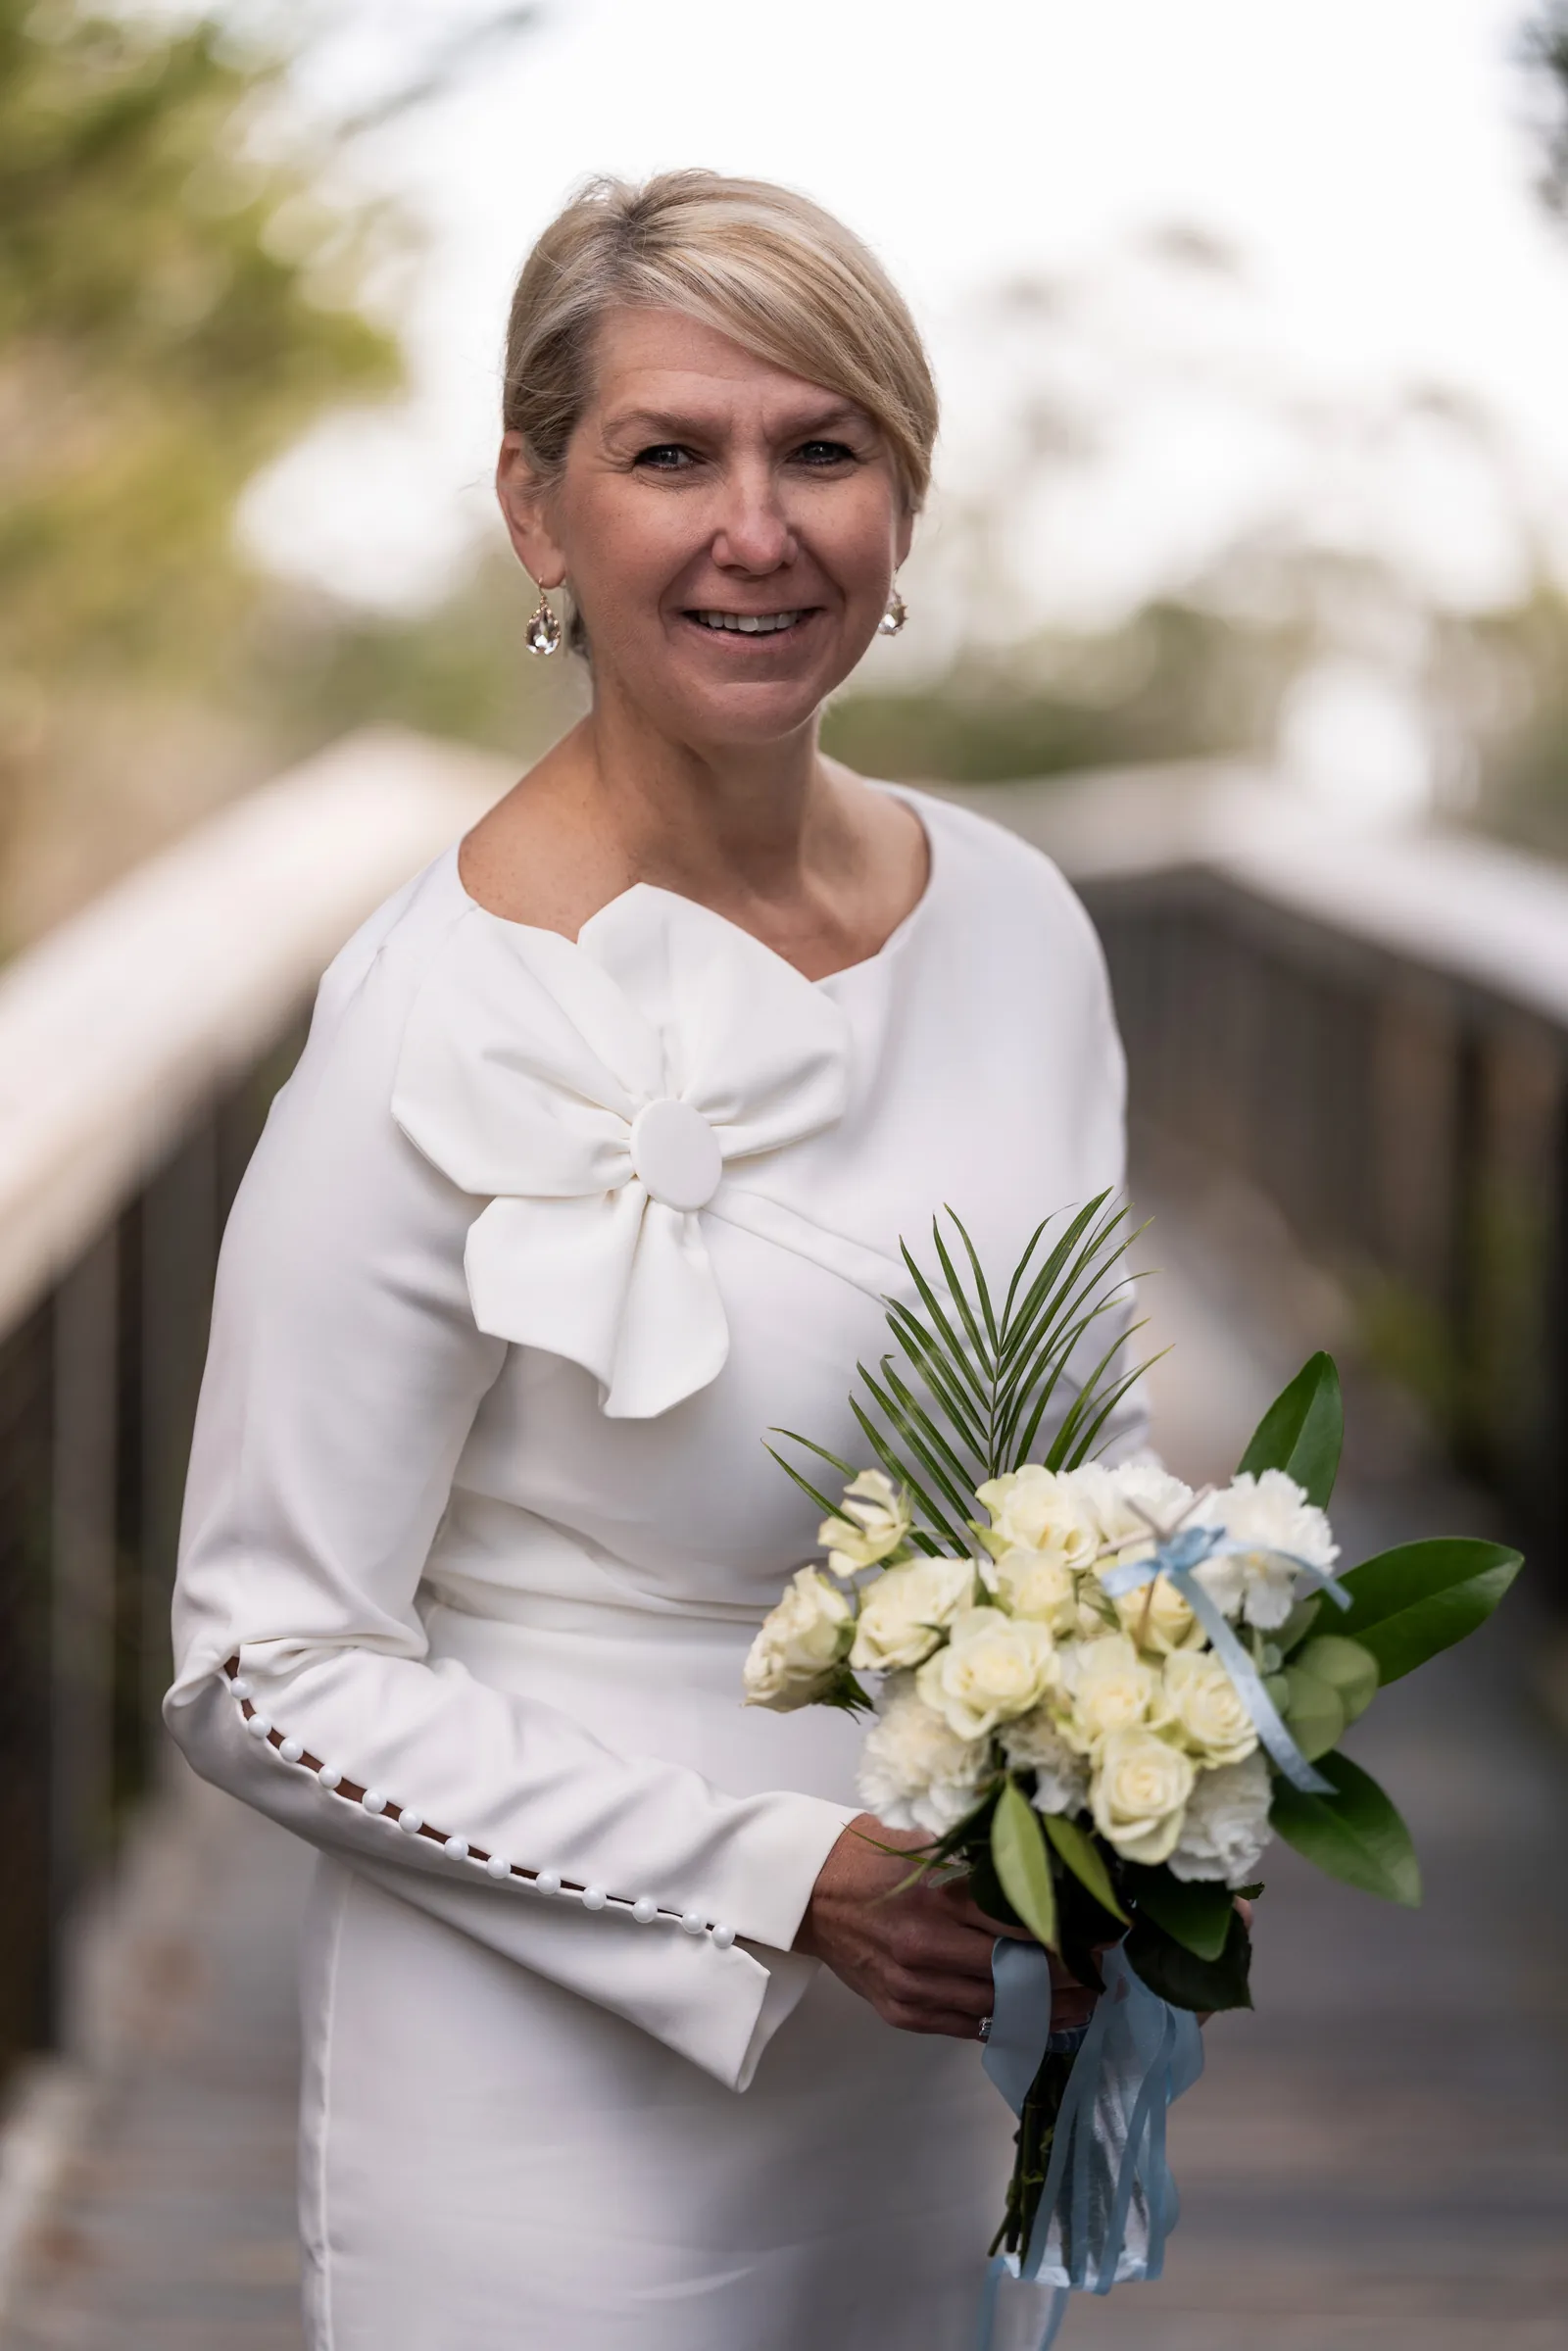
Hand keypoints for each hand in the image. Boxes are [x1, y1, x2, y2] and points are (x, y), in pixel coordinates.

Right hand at [795, 1815, 1097, 2039]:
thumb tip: (1047, 1862)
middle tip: (1104, 1972)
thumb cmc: (867, 1855)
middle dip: (1070, 1975)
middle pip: (1019, 1972)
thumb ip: (980, 1860)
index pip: (1024, 1924)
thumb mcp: (925, 1840)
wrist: (804, 1894)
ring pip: (999, 2007)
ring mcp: (915, 1987)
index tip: (1107, 1935)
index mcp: (938, 1896)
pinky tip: (1038, 2018)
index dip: (1072, 1934)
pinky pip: (968, 2024)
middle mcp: (929, 1947)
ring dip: (1048, 2009)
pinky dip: (1007, 2021)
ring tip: (1086, 2003)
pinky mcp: (904, 2012)